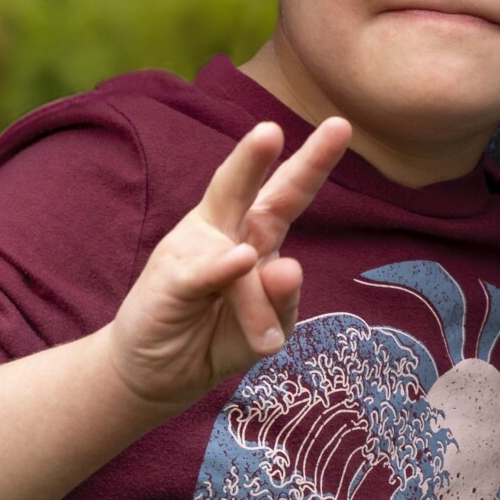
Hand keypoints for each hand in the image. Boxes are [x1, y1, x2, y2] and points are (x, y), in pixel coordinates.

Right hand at [106, 117, 351, 410]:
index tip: (341, 125)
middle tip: (271, 129)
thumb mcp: (268, 330)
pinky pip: (202, 269)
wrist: (158, 373)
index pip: (287, 192)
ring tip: (266, 341)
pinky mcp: (169, 278)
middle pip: (242, 187)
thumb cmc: (218, 337)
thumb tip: (289, 267)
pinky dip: (222, 266)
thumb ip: (283, 303)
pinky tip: (238, 261)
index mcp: (254, 233)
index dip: (312, 161)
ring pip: (233, 247)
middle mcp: (223, 230)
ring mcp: (192, 250)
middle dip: (256, 157)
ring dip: (257, 297)